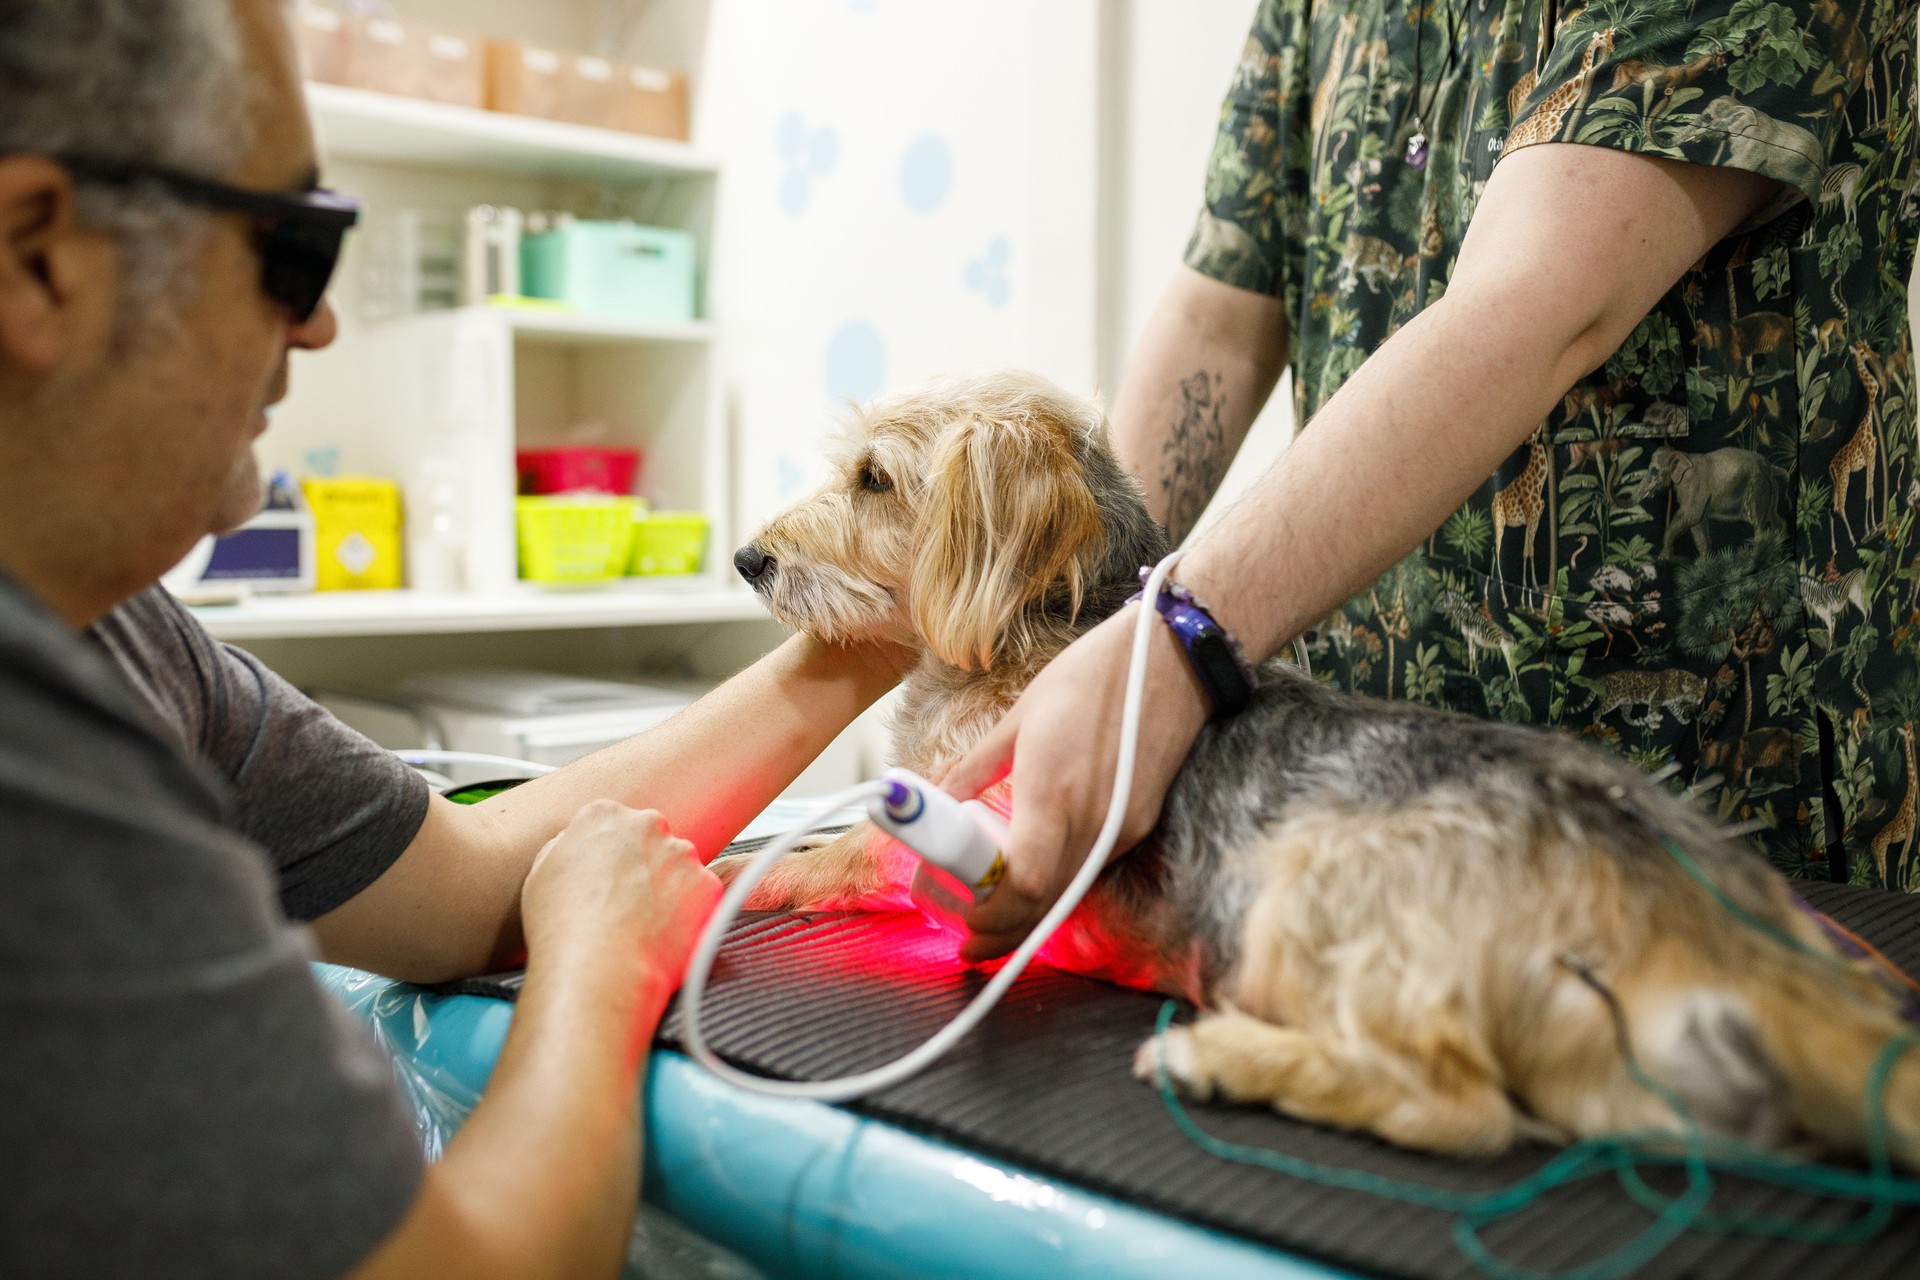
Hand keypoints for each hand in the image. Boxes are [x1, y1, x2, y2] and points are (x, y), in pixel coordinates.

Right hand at [521, 801, 721, 989]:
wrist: (597, 971)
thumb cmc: (562, 929)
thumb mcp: (541, 874)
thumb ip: (567, 848)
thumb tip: (581, 849)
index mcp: (603, 815)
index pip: (614, 823)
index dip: (611, 856)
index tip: (608, 879)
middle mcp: (647, 825)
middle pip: (651, 840)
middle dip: (644, 866)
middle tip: (627, 904)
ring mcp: (681, 853)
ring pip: (679, 867)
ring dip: (669, 889)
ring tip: (643, 925)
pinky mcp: (707, 884)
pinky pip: (701, 896)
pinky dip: (689, 914)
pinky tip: (662, 935)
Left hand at [941, 605, 1210, 960]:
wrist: (1174, 661)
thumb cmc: (1094, 676)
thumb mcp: (1020, 717)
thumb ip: (975, 767)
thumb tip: (937, 799)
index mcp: (1054, 791)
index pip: (1024, 883)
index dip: (989, 915)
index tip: (959, 923)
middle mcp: (1093, 820)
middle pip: (1045, 906)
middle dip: (1002, 932)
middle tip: (967, 942)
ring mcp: (1121, 828)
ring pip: (1069, 895)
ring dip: (1028, 917)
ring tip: (989, 918)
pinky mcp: (1138, 824)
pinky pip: (1089, 871)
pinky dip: (1056, 888)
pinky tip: (1032, 881)